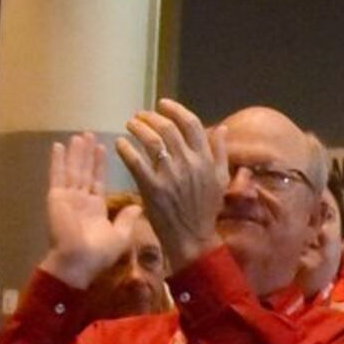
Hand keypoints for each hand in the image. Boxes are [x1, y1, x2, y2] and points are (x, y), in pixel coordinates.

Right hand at [36, 133, 135, 286]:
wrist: (78, 262)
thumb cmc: (98, 253)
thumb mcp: (120, 236)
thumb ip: (127, 219)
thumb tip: (138, 206)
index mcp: (95, 209)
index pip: (98, 181)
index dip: (99, 165)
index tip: (102, 147)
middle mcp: (81, 200)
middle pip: (85, 171)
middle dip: (87, 153)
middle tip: (89, 134)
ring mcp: (67, 197)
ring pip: (73, 169)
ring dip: (76, 153)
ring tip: (79, 135)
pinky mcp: (57, 196)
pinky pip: (57, 175)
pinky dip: (57, 160)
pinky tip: (58, 146)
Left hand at [118, 100, 230, 268]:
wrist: (193, 239)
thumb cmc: (206, 210)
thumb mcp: (221, 180)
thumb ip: (220, 153)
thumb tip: (223, 128)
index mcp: (205, 159)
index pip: (191, 124)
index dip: (175, 110)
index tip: (162, 104)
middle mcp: (189, 163)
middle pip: (168, 129)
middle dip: (151, 117)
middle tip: (140, 115)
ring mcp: (170, 175)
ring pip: (152, 141)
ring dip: (138, 128)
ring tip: (130, 124)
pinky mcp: (152, 188)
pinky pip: (136, 162)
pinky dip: (126, 149)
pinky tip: (120, 143)